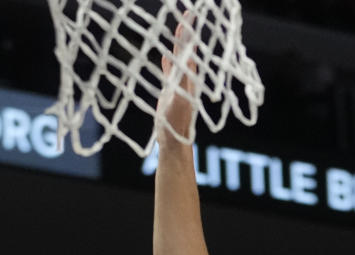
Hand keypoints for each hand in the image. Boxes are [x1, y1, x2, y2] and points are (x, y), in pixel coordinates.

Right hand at [158, 18, 198, 141]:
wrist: (174, 141)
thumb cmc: (178, 121)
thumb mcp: (180, 96)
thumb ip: (180, 76)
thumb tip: (182, 57)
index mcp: (190, 77)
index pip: (189, 48)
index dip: (189, 31)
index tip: (190, 13)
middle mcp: (186, 79)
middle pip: (185, 50)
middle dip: (185, 33)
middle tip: (186, 15)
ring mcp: (177, 85)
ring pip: (177, 60)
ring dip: (177, 46)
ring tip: (179, 30)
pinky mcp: (169, 93)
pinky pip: (168, 73)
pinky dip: (167, 63)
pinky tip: (164, 57)